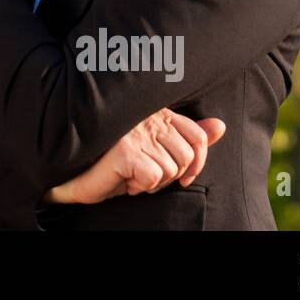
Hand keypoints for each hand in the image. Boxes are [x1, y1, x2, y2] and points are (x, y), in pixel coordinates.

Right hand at [41, 108, 225, 205]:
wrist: (79, 174)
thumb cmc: (118, 162)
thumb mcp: (157, 150)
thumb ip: (188, 138)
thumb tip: (221, 125)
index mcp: (158, 113)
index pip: (198, 136)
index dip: (197, 162)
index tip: (182, 176)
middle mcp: (148, 118)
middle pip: (186, 157)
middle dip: (170, 175)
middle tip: (145, 174)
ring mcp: (136, 133)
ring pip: (170, 170)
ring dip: (152, 182)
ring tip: (132, 175)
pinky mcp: (126, 150)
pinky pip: (153, 177)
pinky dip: (140, 186)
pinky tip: (124, 179)